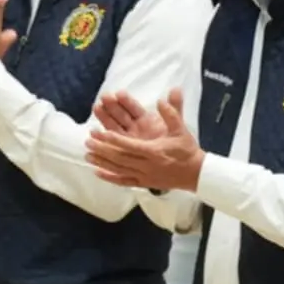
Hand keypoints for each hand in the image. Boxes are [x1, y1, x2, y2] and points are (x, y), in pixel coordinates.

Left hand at [86, 88, 203, 190]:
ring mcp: (144, 175)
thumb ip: (172, 114)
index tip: (100, 132)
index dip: (113, 139)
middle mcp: (146, 165)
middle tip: (88, 141)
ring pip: (118, 169)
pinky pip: (124, 181)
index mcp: (154, 151)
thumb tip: (161, 100)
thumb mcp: (181, 130)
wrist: (196, 173)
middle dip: (102, 149)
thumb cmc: (187, 151)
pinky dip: (110, 178)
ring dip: (102, 162)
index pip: (129, 145)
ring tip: (88, 154)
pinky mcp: (144, 183)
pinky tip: (97, 172)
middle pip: (119, 157)